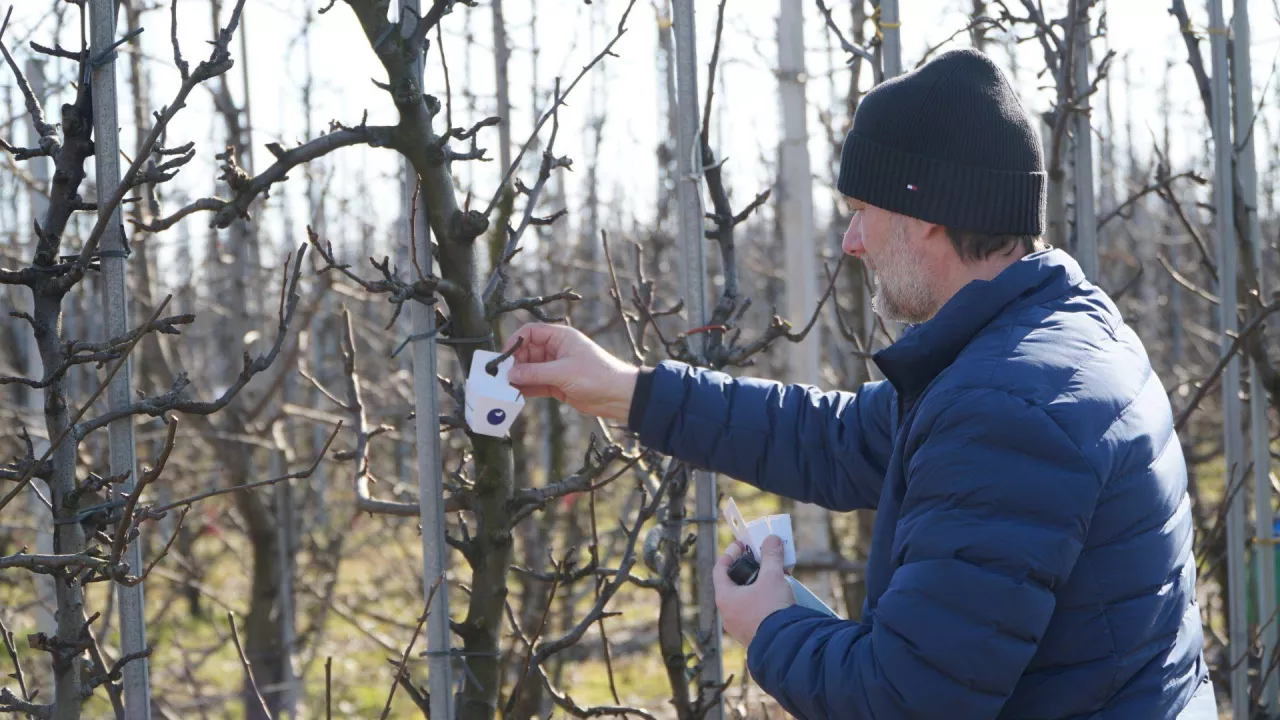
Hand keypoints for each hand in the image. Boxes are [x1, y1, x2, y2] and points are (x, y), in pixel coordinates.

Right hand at [503, 323, 640, 422]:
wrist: (618, 396)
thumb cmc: (597, 376)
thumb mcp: (564, 372)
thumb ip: (535, 373)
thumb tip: (511, 374)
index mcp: (560, 337)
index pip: (530, 332)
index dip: (515, 342)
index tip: (503, 356)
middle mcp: (557, 350)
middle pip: (526, 352)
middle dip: (514, 363)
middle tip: (503, 377)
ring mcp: (556, 367)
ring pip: (530, 369)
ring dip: (519, 378)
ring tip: (506, 388)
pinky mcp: (557, 384)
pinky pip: (536, 383)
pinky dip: (526, 388)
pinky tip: (517, 395)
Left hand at [713, 535, 795, 646]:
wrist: (785, 646)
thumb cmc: (772, 610)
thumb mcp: (773, 577)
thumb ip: (771, 556)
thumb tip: (772, 539)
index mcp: (725, 597)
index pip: (720, 569)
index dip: (731, 553)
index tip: (743, 544)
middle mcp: (728, 613)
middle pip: (734, 583)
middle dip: (749, 568)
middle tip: (762, 558)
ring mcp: (739, 626)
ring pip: (745, 598)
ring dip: (759, 584)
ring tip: (775, 575)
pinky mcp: (752, 634)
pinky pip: (754, 611)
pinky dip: (764, 599)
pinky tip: (779, 595)